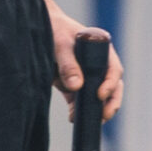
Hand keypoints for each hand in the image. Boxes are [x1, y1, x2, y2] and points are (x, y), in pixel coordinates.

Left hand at [44, 0, 123, 122]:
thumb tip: (76, 87)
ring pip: (99, 97)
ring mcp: (87, 77)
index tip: (100, 95)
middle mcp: (98, 65)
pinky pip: (80, 101)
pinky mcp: (73, 86)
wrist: (37, 29)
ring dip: (96, 110)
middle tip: (104, 115)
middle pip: (113, 87)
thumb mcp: (61, 44)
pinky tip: (73, 118)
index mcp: (102, 51)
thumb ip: (68, 64)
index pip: (114, 70)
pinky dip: (79, 111)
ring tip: (89, 121)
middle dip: (110, 103)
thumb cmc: (54, 31)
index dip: (110, 84)